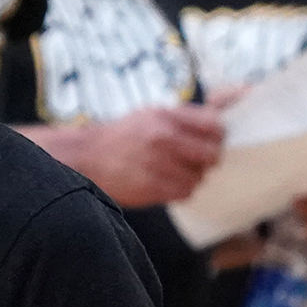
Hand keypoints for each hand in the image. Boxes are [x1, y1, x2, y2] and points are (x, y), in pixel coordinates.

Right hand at [79, 106, 227, 206]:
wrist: (88, 157)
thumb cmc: (124, 135)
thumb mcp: (152, 114)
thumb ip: (185, 117)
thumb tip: (219, 117)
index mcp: (166, 117)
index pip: (214, 126)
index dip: (218, 136)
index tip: (213, 140)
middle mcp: (163, 138)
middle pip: (212, 155)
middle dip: (209, 159)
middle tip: (199, 160)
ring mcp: (158, 164)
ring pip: (199, 177)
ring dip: (193, 177)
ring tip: (177, 172)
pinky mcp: (152, 187)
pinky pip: (184, 193)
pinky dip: (181, 190)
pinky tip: (169, 183)